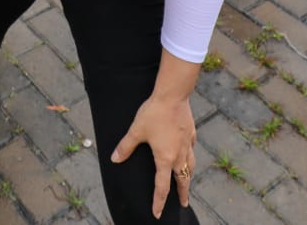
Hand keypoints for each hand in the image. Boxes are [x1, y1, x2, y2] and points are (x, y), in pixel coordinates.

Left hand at [110, 91, 195, 217]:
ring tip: (187, 182)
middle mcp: (178, 155)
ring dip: (188, 177)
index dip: (158, 202)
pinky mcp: (191, 133)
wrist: (173, 95)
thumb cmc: (154, 113)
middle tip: (183, 204)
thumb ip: (126, 147)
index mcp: (165, 159)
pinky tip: (188, 154)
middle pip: (182, 180)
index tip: (157, 213)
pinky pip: (191, 150)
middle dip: (182, 194)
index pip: (162, 187)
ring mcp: (187, 144)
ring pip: (190, 166)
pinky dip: (190, 156)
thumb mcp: (136, 131)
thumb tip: (114, 159)